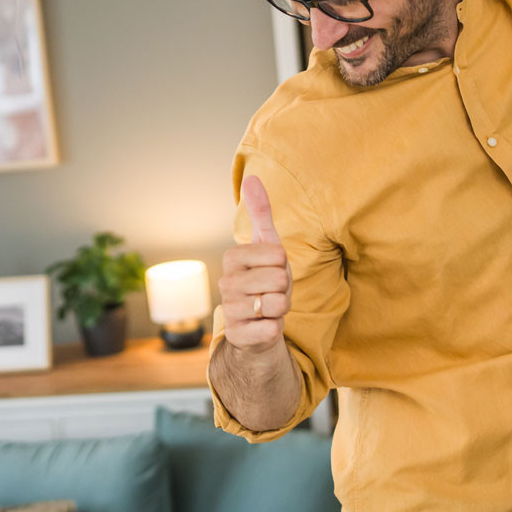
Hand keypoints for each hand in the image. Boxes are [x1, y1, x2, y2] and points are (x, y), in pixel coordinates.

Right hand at [219, 175, 291, 353]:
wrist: (257, 324)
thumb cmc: (265, 281)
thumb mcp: (267, 245)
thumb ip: (260, 212)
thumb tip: (252, 176)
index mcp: (233, 258)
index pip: (278, 254)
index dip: (284, 264)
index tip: (273, 270)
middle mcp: (226, 283)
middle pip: (279, 280)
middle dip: (285, 288)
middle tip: (274, 292)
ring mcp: (229, 310)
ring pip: (278, 304)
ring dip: (282, 309)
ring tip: (269, 308)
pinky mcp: (238, 336)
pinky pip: (273, 329)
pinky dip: (276, 328)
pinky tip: (264, 326)